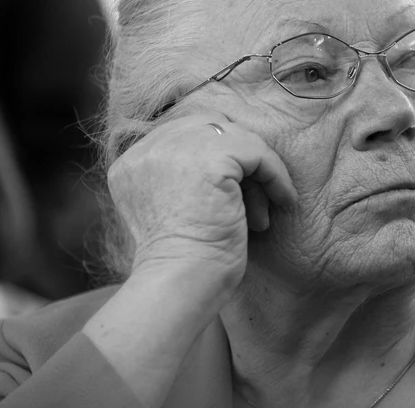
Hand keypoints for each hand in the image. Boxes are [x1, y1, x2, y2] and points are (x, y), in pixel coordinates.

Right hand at [107, 114, 296, 295]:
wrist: (180, 286)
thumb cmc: (184, 266)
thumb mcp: (173, 211)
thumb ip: (184, 179)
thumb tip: (233, 165)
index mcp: (132, 163)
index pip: (186, 134)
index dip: (220, 157)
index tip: (238, 193)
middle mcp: (147, 149)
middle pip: (211, 127)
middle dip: (238, 160)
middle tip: (252, 199)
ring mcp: (176, 149)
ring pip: (237, 139)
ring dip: (257, 173)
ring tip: (261, 213)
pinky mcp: (210, 158)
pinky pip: (258, 153)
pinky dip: (276, 176)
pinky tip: (281, 202)